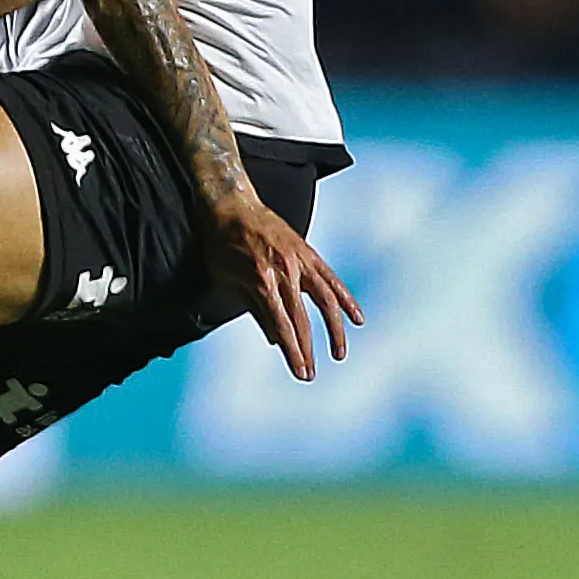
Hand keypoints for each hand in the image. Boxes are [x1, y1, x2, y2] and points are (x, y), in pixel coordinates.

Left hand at [201, 193, 362, 381]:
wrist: (231, 204)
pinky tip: (357, 318)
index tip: (301, 372)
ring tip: (339, 353)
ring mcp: (300, 260)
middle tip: (309, 374)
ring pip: (325, 300)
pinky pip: (331, 279)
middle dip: (307, 349)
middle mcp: (285, 271)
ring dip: (334, 330)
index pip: (281, 324)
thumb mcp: (227, 279)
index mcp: (261, 280)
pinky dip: (346, 299)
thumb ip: (254, 309)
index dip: (293, 351)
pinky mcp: (308, 253)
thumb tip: (273, 341)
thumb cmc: (221, 243)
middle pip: (302, 318)